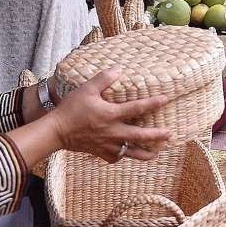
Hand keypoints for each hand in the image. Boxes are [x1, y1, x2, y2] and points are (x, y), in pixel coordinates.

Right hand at [48, 68, 170, 162]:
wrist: (55, 132)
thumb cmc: (71, 109)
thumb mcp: (86, 89)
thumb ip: (104, 79)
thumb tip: (119, 69)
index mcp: (111, 115)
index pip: (137, 108)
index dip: (153, 103)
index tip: (166, 99)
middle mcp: (112, 132)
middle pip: (140, 135)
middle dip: (156, 136)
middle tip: (170, 134)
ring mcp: (107, 145)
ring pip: (131, 152)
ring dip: (145, 153)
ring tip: (157, 153)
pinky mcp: (100, 153)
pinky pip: (116, 157)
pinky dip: (123, 155)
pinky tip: (128, 153)